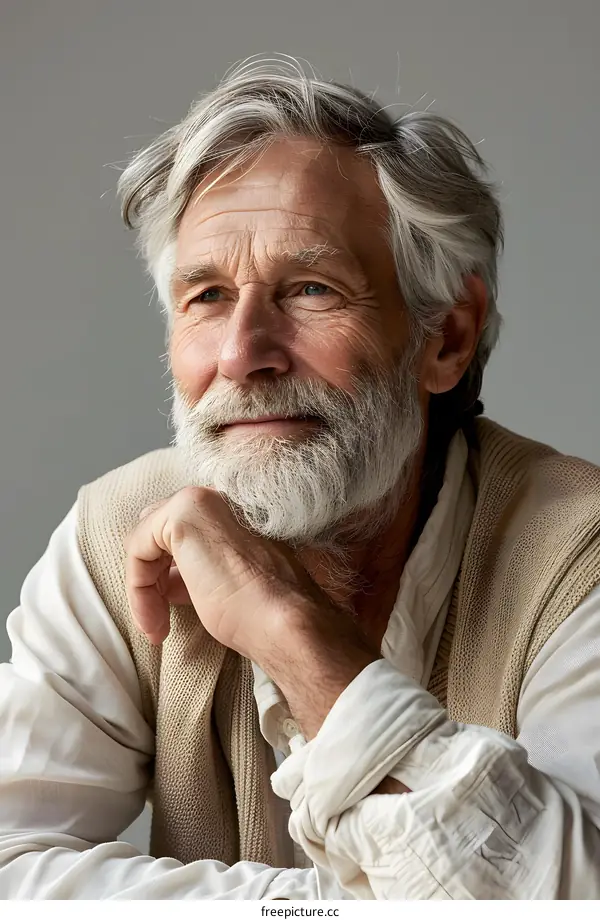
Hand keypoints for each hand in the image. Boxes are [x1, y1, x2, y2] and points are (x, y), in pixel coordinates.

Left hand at [124, 485, 331, 656]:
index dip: (170, 574)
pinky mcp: (183, 514)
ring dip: (143, 588)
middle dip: (152, 577)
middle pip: (158, 531)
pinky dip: (137, 589)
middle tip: (159, 621)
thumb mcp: (224, 584)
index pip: (180, 532)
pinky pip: (137, 549)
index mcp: (234, 509)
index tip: (173, 614)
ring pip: (145, 540)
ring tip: (156, 626)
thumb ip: (197, 568)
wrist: (284, 621)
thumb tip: (167, 579)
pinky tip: (153, 620)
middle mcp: (217, 494)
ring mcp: (201, 499)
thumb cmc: (263, 613)